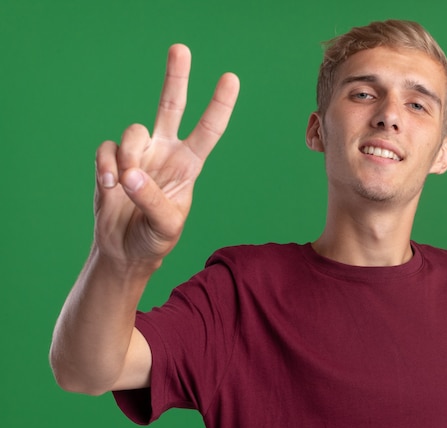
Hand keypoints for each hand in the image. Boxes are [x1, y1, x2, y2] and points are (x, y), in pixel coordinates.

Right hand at [94, 44, 238, 267]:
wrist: (125, 249)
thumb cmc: (155, 238)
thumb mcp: (166, 226)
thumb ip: (154, 201)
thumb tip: (131, 175)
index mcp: (189, 165)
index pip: (208, 130)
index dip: (219, 105)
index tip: (231, 78)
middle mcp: (165, 152)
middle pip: (171, 106)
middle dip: (176, 77)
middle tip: (181, 49)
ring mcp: (138, 154)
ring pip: (134, 130)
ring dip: (129, 155)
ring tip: (125, 183)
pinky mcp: (112, 160)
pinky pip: (106, 147)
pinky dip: (106, 164)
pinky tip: (109, 185)